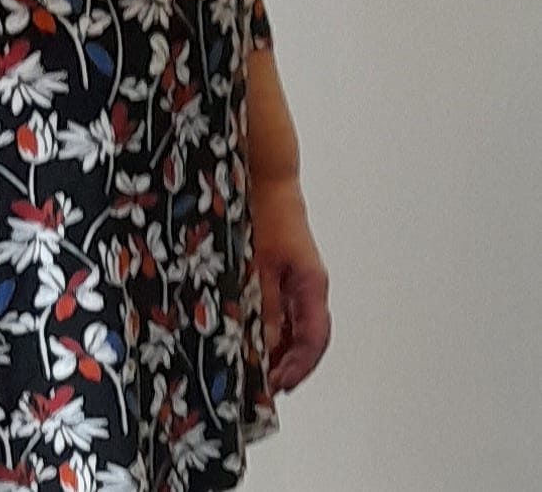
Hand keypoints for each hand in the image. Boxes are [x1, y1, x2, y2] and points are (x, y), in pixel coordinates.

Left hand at [249, 175, 331, 393]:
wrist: (263, 174)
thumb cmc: (266, 209)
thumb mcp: (260, 265)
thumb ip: (265, 306)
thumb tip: (265, 345)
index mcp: (312, 285)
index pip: (314, 340)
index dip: (297, 368)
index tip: (277, 385)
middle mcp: (308, 285)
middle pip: (304, 338)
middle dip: (284, 364)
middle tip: (259, 384)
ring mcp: (296, 278)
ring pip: (292, 325)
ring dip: (274, 345)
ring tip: (249, 363)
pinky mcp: (281, 269)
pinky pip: (279, 307)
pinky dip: (266, 324)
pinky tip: (245, 330)